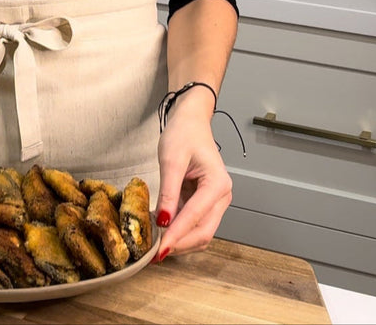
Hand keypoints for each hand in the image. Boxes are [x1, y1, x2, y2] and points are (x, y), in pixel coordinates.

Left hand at [152, 91, 232, 261]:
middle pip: (204, 232)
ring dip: (179, 241)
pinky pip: (193, 223)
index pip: (195, 217)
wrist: (191, 122)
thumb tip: (164, 221)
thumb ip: (168, 191)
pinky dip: (178, 231)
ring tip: (153, 244)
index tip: (159, 249)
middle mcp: (222, 197)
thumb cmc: (184, 134)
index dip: (176, 235)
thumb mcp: (171, 160)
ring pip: (200, 232)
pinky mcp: (204, 203)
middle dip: (179, 244)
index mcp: (218, 184)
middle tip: (153, 254)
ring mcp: (215, 202)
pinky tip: (159, 231)